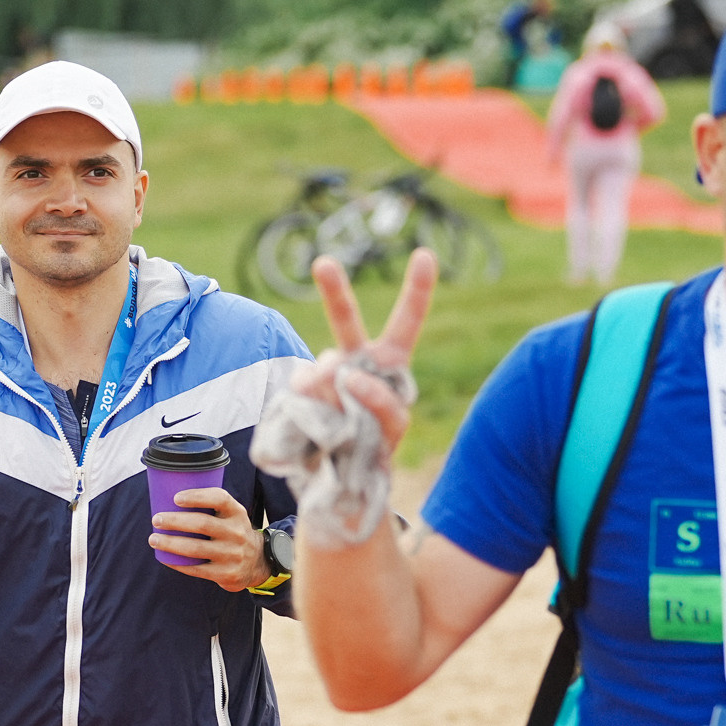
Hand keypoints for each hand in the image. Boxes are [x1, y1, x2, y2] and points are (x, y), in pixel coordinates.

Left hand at [151, 487, 268, 590]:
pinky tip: (164, 557)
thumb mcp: (231, 516)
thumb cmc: (232, 533)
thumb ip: (211, 507)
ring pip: (195, 548)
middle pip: (202, 524)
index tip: (175, 498)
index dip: (197, 497)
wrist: (257, 562)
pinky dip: (177, 563)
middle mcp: (237, 533)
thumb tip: (168, 497)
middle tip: (157, 519)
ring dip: (170, 543)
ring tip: (154, 539)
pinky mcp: (227, 574)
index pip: (220, 499)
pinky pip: (197, 569)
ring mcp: (233, 555)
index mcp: (237, 513)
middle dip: (175, 521)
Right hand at [286, 250, 437, 457]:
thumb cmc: (373, 443)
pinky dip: (316, 408)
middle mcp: (355, 359)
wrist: (337, 471)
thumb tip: (340, 371)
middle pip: (345, 320)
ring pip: (325, 368)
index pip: (406, 321)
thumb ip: (379, 400)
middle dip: (334, 291)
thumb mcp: (392, 426)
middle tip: (324, 264)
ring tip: (343, 421)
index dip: (416, 289)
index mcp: (388, 362)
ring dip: (336, 395)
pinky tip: (320, 421)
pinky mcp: (300, 390)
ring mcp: (325, 373)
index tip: (425, 254)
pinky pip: (305, 391)